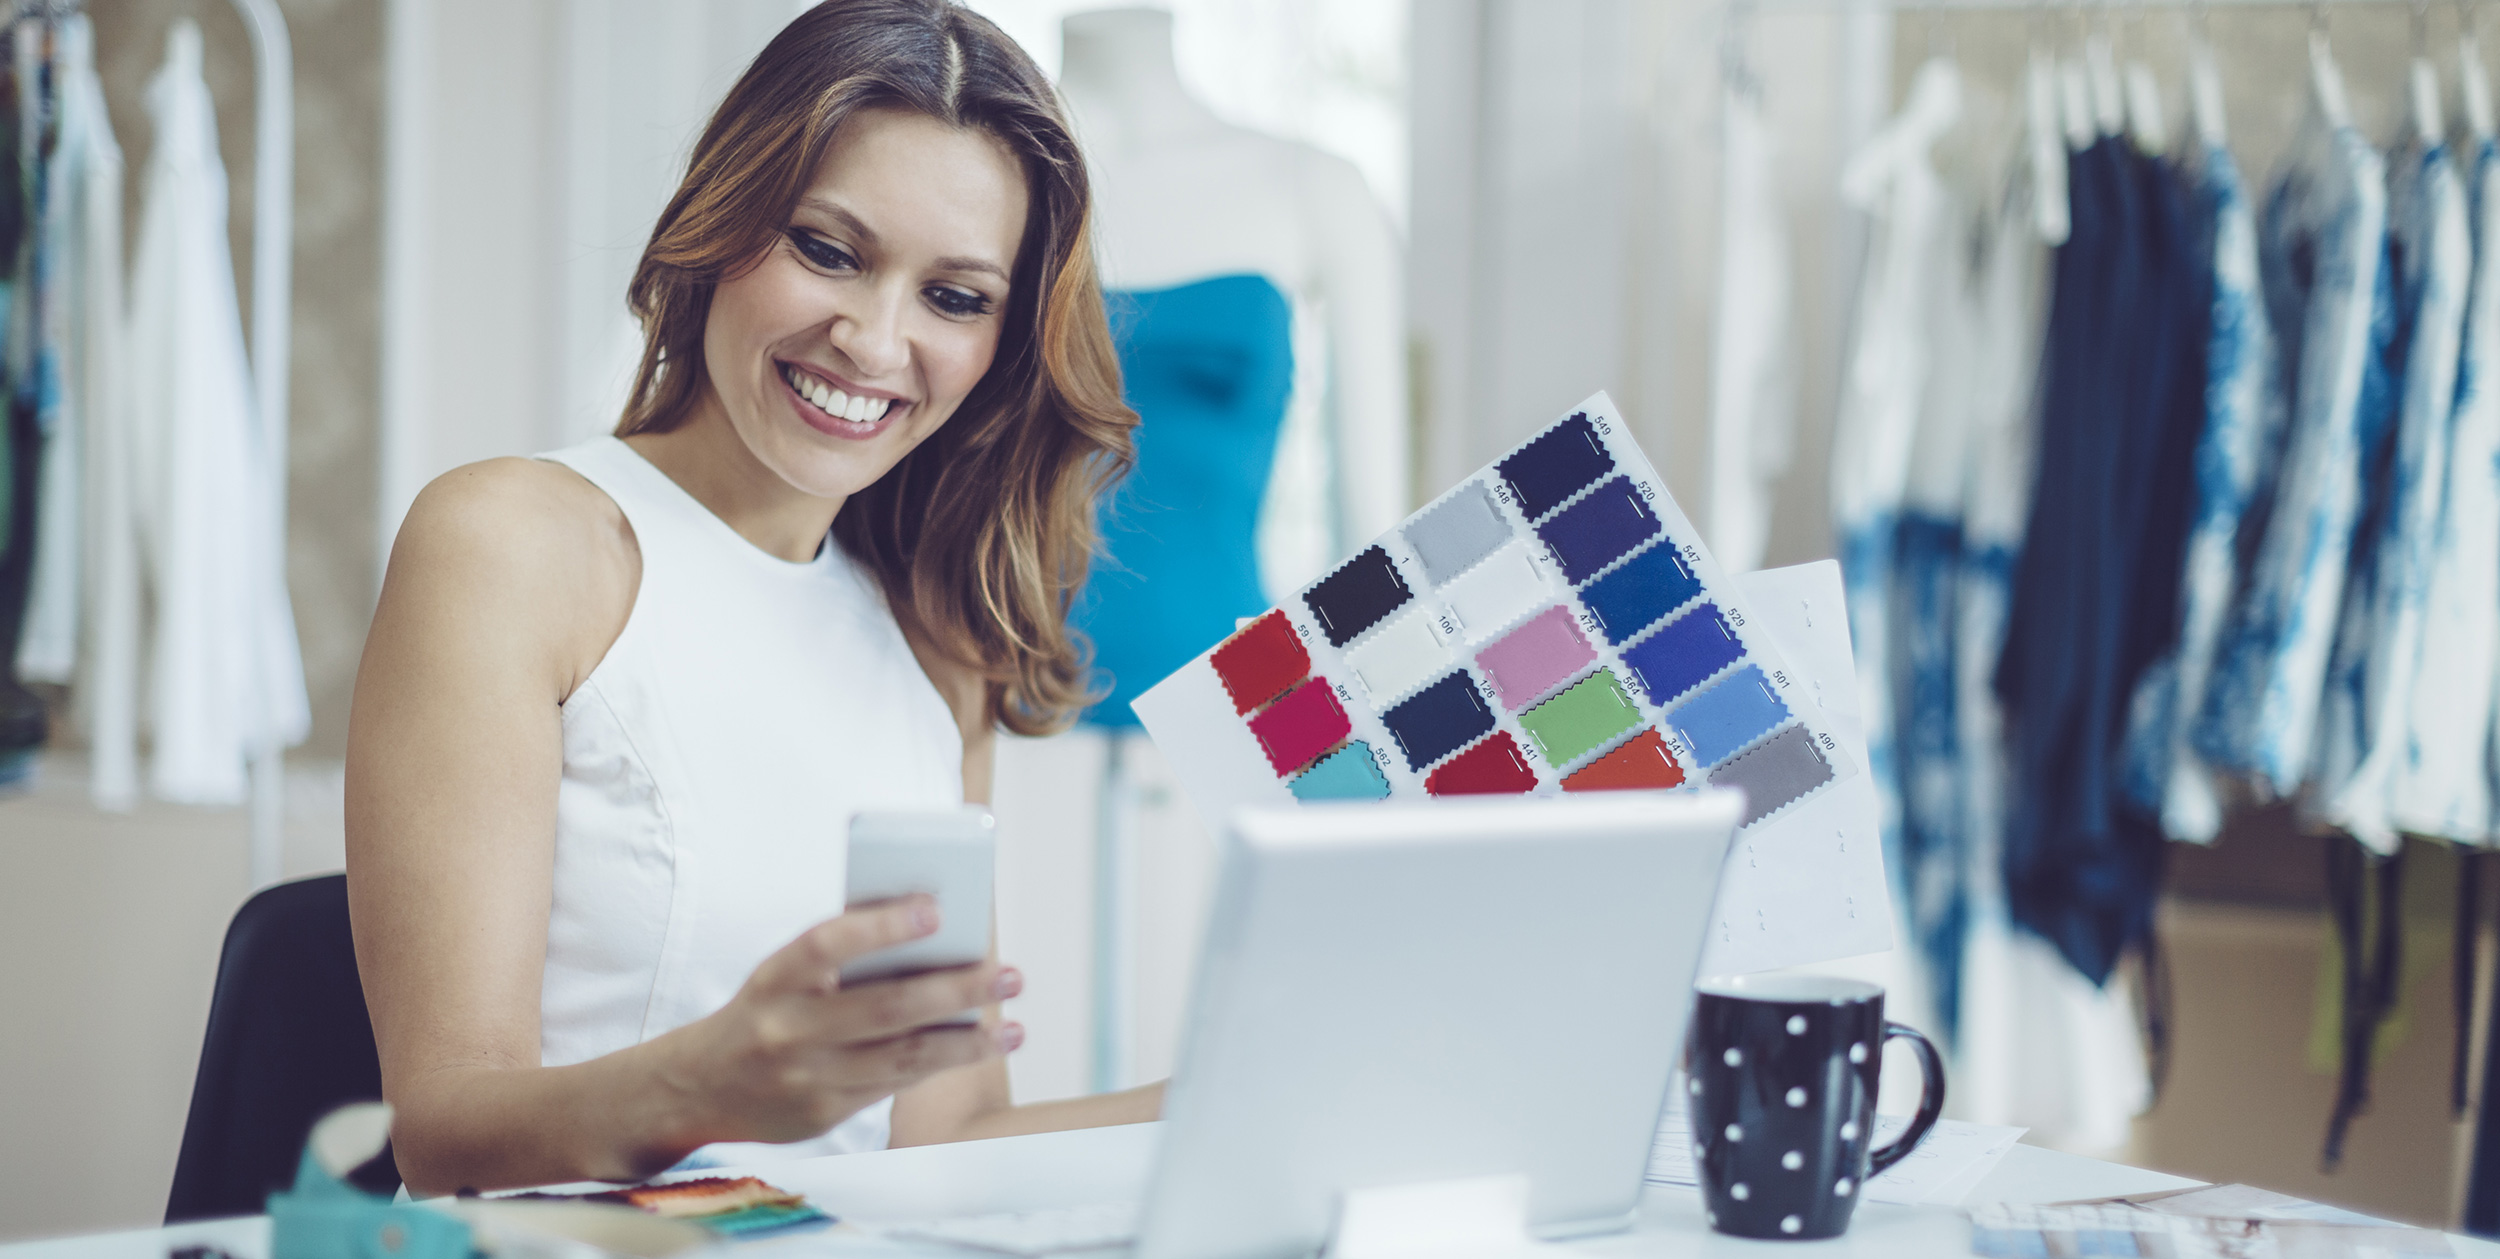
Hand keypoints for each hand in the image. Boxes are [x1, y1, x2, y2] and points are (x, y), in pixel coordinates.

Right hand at [660, 894, 1023, 1145]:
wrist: (696, 1088)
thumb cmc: (764, 1011)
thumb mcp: (784, 974)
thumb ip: (843, 955)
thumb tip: (931, 927)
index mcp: (776, 978)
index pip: (828, 943)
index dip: (881, 925)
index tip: (936, 909)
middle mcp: (788, 1029)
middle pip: (885, 1007)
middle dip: (956, 991)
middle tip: (1009, 974)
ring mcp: (806, 1077)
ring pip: (902, 1057)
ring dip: (967, 1041)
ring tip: (1014, 1027)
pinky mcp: (824, 1113)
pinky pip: (894, 1083)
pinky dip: (941, 1063)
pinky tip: (979, 1047)